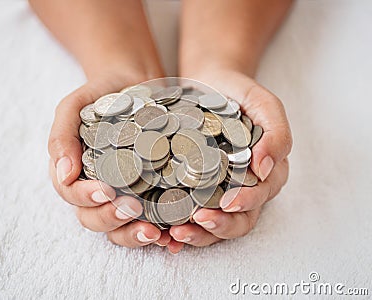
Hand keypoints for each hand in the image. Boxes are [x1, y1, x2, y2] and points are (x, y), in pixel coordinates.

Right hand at [48, 74, 170, 247]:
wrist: (135, 85)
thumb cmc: (101, 95)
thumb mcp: (74, 106)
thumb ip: (62, 136)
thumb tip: (64, 174)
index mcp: (74, 172)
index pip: (72, 194)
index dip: (86, 197)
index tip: (106, 190)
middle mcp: (97, 188)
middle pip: (94, 218)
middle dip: (111, 219)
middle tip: (133, 209)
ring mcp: (123, 193)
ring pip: (120, 227)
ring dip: (134, 234)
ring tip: (154, 232)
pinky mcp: (150, 193)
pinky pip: (150, 219)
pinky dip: (159, 230)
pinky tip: (172, 233)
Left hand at [168, 70, 291, 248]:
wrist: (209, 86)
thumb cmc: (239, 95)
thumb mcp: (264, 105)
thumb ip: (276, 134)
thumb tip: (264, 168)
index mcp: (264, 173)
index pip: (259, 197)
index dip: (246, 203)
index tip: (228, 204)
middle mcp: (242, 188)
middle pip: (238, 220)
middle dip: (219, 226)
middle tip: (197, 221)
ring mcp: (216, 191)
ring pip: (213, 224)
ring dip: (198, 235)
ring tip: (176, 234)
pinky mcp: (192, 189)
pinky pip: (188, 214)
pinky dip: (178, 227)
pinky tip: (163, 234)